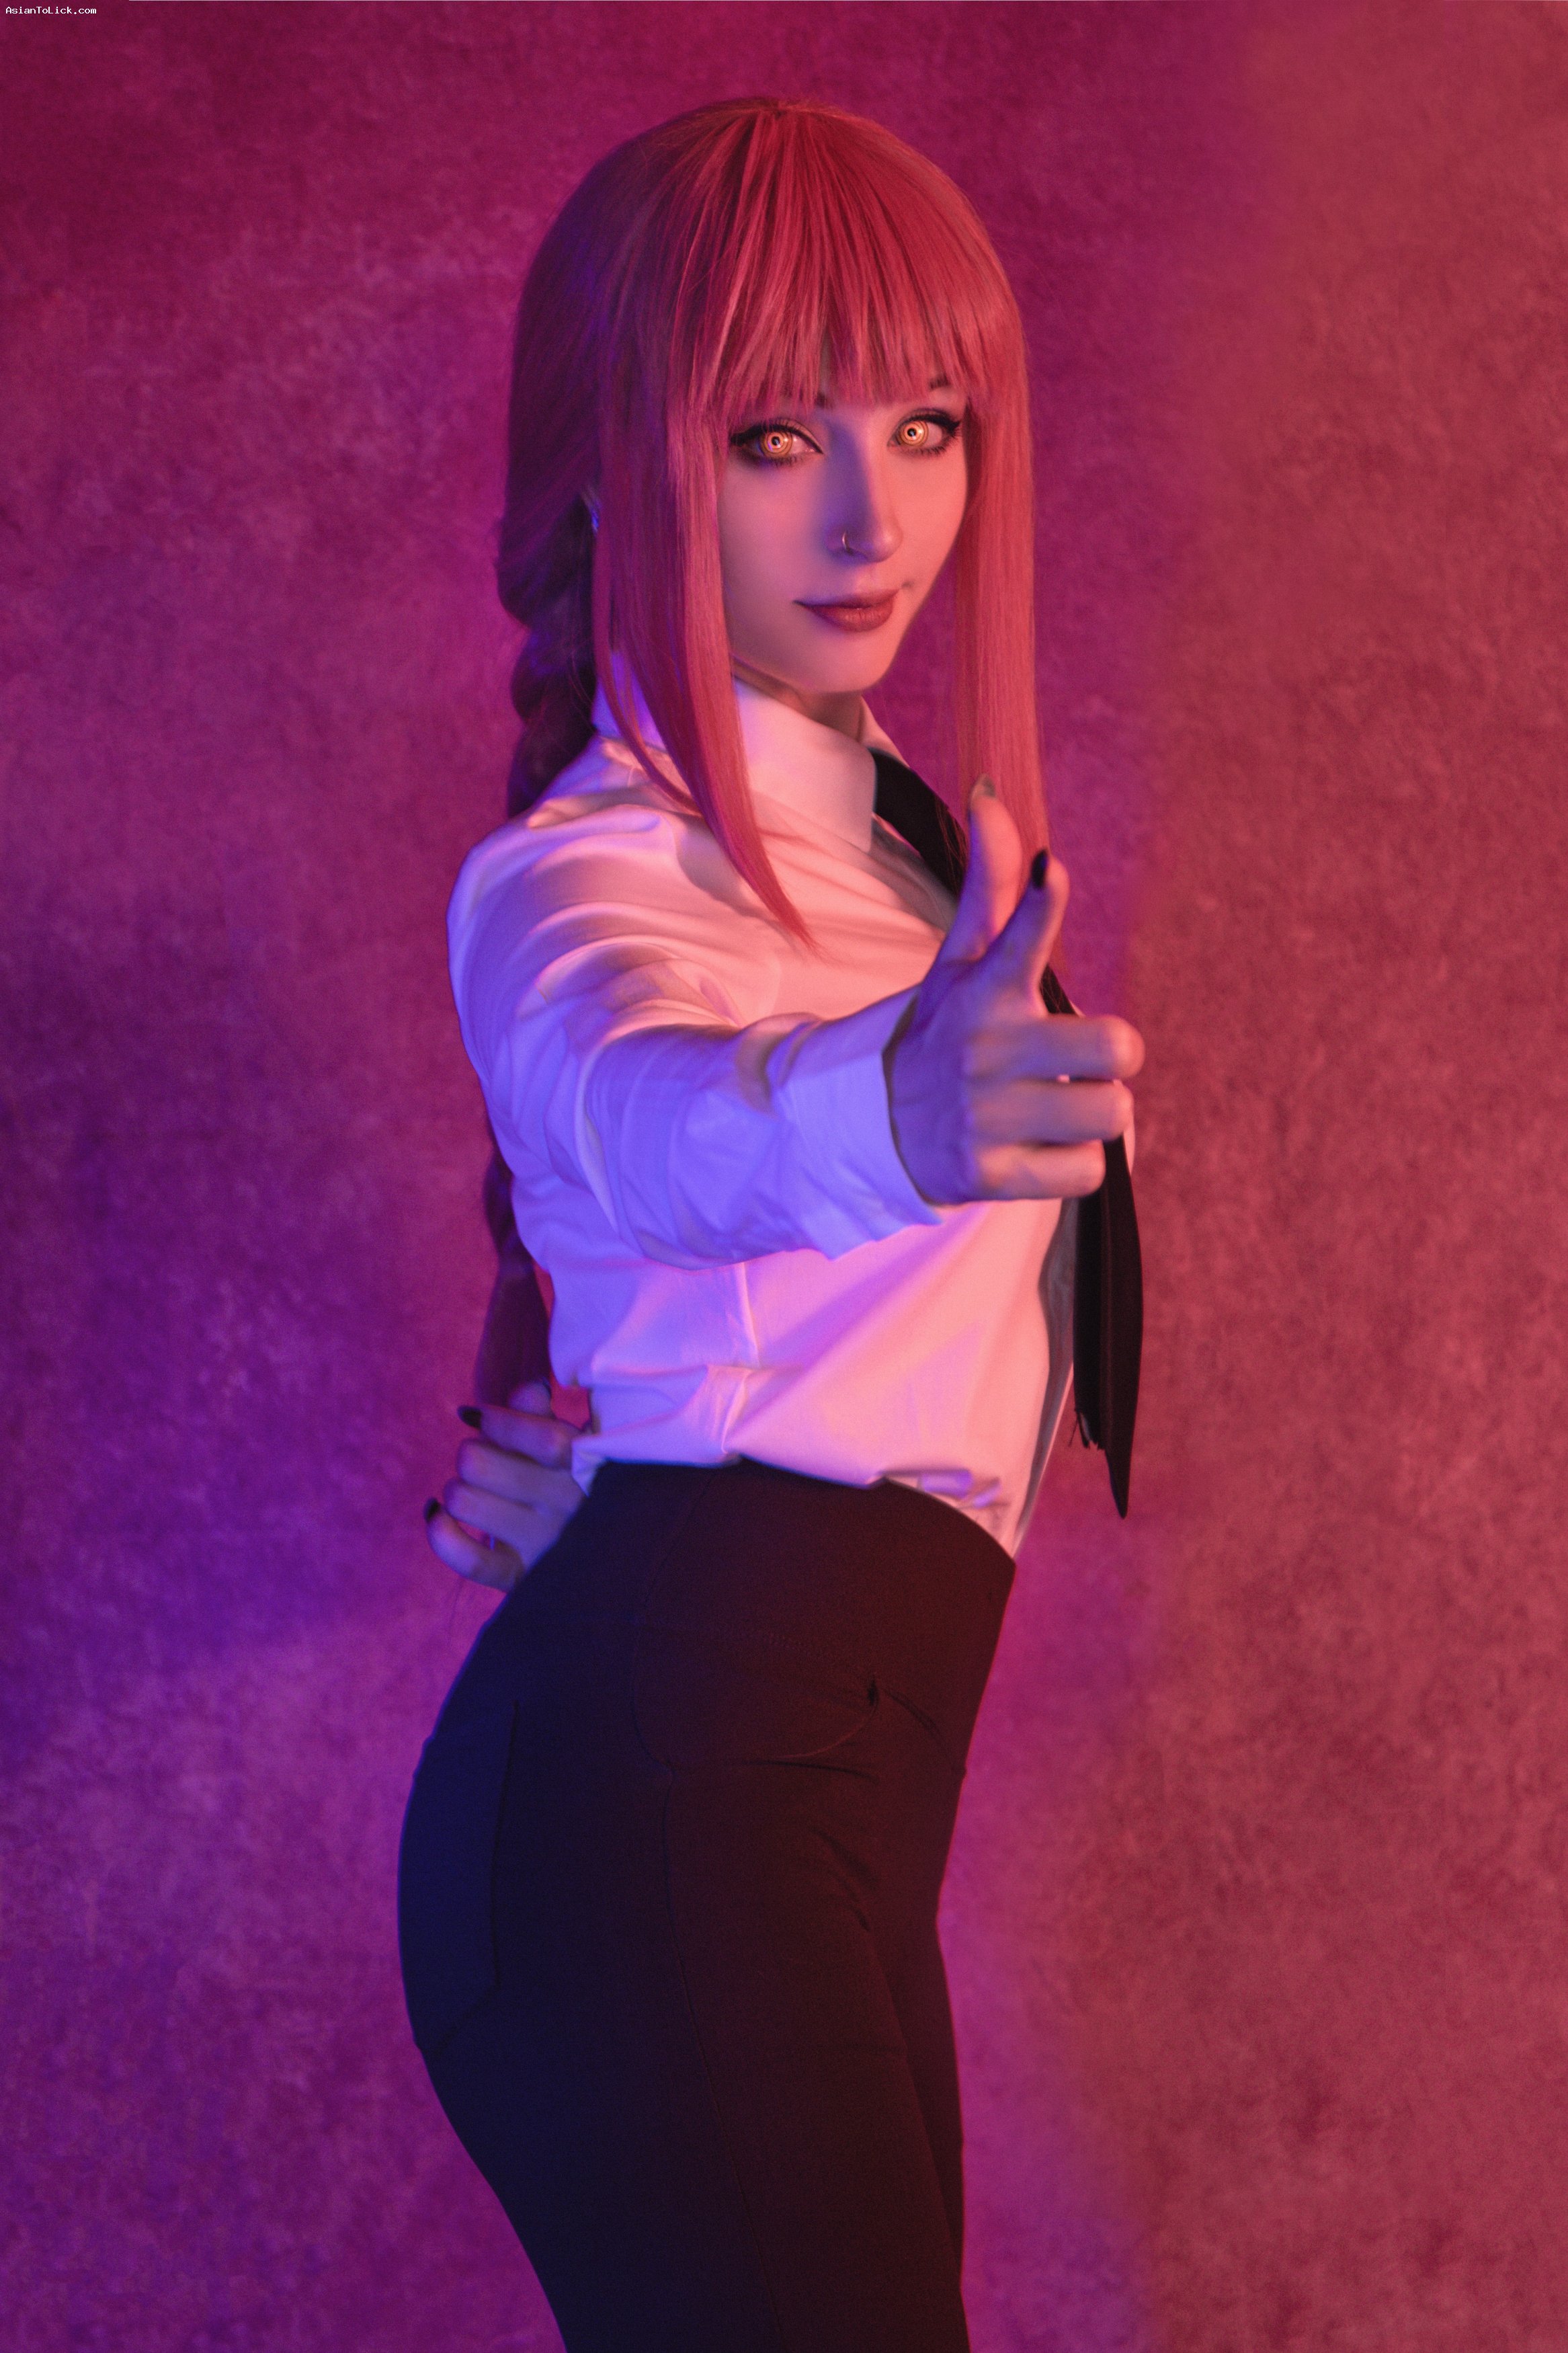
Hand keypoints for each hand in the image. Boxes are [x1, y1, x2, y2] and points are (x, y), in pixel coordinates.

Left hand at [423, 1380, 585, 1591]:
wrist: (602, 1551)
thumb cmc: (571, 1477)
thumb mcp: (566, 1439)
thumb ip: (543, 1412)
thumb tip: (528, 1391)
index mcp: (587, 1467)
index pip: (542, 1440)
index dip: (498, 1422)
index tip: (483, 1418)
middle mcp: (569, 1507)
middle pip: (477, 1462)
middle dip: (474, 1452)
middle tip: (488, 1462)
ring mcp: (544, 1545)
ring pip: (462, 1500)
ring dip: (458, 1489)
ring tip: (476, 1491)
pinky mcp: (518, 1578)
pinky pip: (466, 1558)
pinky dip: (440, 1531)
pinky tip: (440, 1516)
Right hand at [884, 781, 1143, 1203]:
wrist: (871, 1129)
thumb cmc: (941, 1033)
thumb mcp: (959, 960)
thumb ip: (991, 883)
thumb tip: (992, 793)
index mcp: (980, 992)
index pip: (1018, 933)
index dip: (1042, 901)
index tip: (1052, 875)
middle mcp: (983, 1051)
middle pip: (1118, 1046)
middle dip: (1112, 1055)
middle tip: (1081, 1060)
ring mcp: (988, 1116)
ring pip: (1111, 1112)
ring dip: (1095, 1113)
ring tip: (1057, 1107)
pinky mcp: (992, 1175)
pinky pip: (1086, 1171)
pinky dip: (1074, 1163)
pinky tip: (1041, 1147)